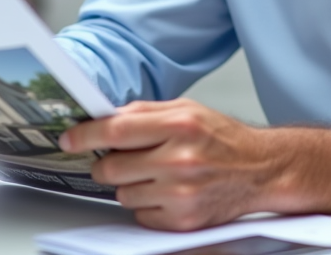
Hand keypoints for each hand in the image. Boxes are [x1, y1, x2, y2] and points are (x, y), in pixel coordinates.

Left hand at [60, 99, 288, 230]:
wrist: (262, 169)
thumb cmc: (224, 138)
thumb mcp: (188, 109)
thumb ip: (145, 111)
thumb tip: (104, 117)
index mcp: (180, 125)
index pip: (116, 131)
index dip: (85, 136)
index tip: (69, 139)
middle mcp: (180, 159)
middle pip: (112, 168)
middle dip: (107, 163)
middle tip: (117, 158)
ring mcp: (181, 193)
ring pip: (123, 194)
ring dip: (130, 184)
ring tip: (156, 173)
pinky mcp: (183, 220)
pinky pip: (140, 214)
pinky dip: (147, 204)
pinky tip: (167, 191)